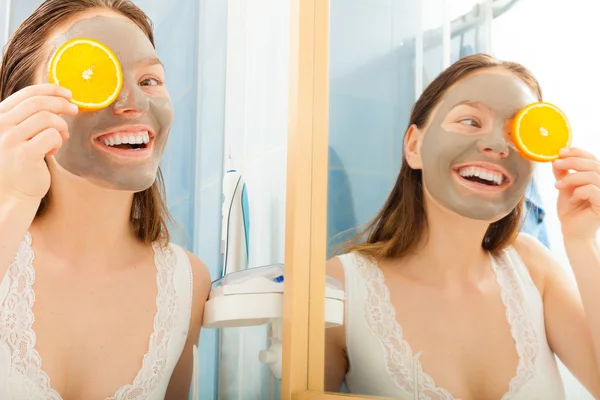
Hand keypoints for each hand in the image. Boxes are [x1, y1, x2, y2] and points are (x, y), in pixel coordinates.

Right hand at [0, 84, 77, 204]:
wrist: (11, 193)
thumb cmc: (19, 161)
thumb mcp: (17, 133)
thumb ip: (27, 117)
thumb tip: (58, 98)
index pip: (26, 94)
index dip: (50, 90)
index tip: (67, 93)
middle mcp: (0, 125)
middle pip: (39, 103)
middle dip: (61, 104)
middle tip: (74, 110)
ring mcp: (10, 140)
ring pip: (47, 118)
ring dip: (61, 126)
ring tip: (61, 136)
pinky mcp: (24, 155)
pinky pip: (52, 136)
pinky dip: (58, 141)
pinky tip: (52, 150)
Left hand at [554, 147, 599, 240]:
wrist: (571, 231)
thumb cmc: (570, 209)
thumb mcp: (563, 187)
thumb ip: (562, 173)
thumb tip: (555, 158)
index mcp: (597, 177)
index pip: (592, 158)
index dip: (577, 152)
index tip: (560, 152)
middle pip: (594, 164)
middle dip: (572, 162)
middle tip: (555, 164)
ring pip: (593, 176)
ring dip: (572, 178)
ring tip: (557, 185)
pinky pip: (593, 190)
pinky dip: (579, 191)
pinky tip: (571, 198)